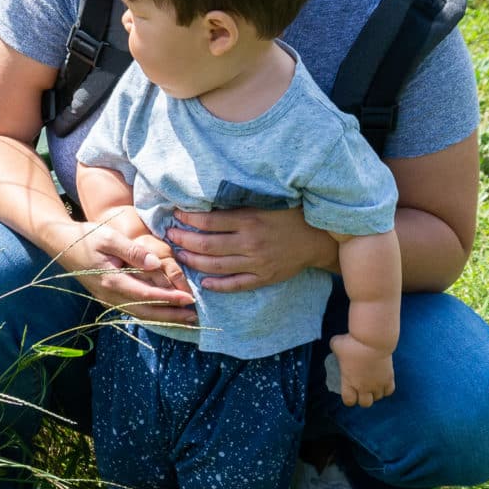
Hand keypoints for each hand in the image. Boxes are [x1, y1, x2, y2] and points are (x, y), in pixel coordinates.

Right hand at [56, 221, 195, 324]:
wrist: (60, 243)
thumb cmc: (85, 237)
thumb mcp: (109, 237)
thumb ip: (132, 251)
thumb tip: (154, 263)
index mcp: (112, 280)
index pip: (147, 294)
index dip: (170, 299)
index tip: (189, 299)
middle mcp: (110, 295)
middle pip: (145, 311)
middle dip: (171, 316)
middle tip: (194, 318)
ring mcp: (107, 298)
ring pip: (139, 315)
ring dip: (162, 319)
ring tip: (183, 320)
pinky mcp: (106, 297)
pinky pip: (131, 311)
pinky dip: (149, 315)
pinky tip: (162, 315)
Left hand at [166, 206, 337, 292]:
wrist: (318, 238)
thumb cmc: (289, 215)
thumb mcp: (264, 203)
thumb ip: (238, 206)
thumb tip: (206, 203)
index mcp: (249, 220)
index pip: (209, 222)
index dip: (188, 219)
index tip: (175, 215)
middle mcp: (250, 243)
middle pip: (207, 245)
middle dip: (184, 241)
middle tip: (171, 236)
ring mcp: (257, 263)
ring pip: (216, 266)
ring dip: (193, 262)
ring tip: (180, 255)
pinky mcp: (264, 278)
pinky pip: (236, 285)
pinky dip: (217, 285)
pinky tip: (203, 282)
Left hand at [329, 333, 395, 406]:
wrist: (373, 340)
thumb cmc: (352, 343)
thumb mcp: (337, 344)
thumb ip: (335, 348)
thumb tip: (336, 344)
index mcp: (349, 382)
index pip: (348, 400)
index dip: (348, 398)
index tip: (348, 391)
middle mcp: (364, 386)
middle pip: (365, 403)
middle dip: (362, 398)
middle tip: (360, 389)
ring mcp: (378, 383)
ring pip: (378, 397)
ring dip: (375, 393)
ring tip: (371, 385)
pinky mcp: (389, 377)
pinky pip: (390, 390)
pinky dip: (386, 389)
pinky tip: (382, 382)